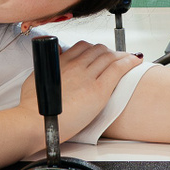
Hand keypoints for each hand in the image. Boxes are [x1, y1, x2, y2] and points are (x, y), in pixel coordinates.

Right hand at [16, 41, 142, 142]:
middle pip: (98, 50)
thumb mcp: (37, 78)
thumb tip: (58, 52)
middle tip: (116, 58)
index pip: (83, 47)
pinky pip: (118, 69)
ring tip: (129, 59)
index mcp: (61, 62)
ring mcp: (88, 77)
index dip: (94, 49)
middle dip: (109, 52)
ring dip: (121, 55)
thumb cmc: (33, 108)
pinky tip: (136, 61)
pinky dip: (129, 62)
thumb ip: (50, 64)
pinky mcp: (98, 90)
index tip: (100, 53)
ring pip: (109, 57)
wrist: (35, 122)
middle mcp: (75, 66)